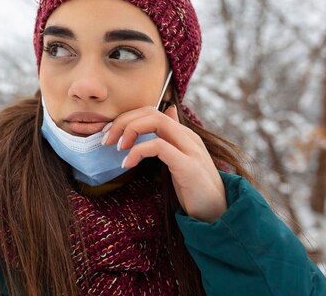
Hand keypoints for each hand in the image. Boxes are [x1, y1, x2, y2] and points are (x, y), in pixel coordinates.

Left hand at [102, 105, 226, 222]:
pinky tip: (127, 163)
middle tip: (107, 139)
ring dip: (129, 130)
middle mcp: (188, 137)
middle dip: (124, 121)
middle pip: (151, 112)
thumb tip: (167, 113)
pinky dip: (138, 151)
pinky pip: (158, 146)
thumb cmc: (194, 190)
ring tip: (116, 148)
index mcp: (184, 135)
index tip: (110, 133)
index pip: (152, 111)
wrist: (219, 215)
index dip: (128, 117)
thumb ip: (170, 140)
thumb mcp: (179, 161)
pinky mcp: (188, 166)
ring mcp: (190, 149)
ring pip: (156, 121)